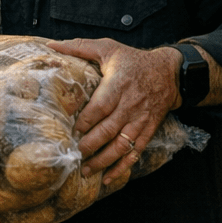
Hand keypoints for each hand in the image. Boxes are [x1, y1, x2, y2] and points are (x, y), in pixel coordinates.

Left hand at [50, 38, 179, 184]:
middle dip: (90, 145)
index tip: (72, 130)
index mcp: (119, 84)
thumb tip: (51, 44)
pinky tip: (108, 178)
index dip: (86, 120)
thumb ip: (80, 47)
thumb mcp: (109, 48)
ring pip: (121, 144)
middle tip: (73, 155)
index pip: (101, 106)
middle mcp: (130, 105)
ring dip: (103, 160)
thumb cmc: (134, 60)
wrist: (170, 72)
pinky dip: (122, 167)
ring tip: (86, 170)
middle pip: (108, 129)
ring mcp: (140, 120)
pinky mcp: (148, 130)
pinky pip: (135, 152)